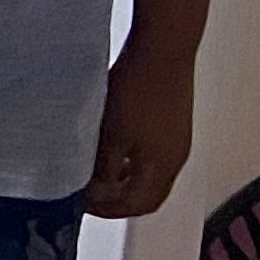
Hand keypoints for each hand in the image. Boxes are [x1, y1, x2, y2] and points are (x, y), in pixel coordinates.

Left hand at [85, 42, 194, 216]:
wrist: (163, 49)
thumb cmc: (136, 90)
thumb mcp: (111, 134)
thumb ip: (103, 167)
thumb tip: (95, 190)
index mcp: (162, 167)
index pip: (138, 204)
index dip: (109, 210)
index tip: (82, 205)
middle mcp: (175, 158)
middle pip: (148, 194)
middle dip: (119, 200)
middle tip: (89, 195)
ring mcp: (177, 139)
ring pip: (150, 174)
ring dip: (124, 179)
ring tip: (94, 173)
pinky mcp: (173, 121)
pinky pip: (152, 155)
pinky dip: (131, 161)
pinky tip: (110, 148)